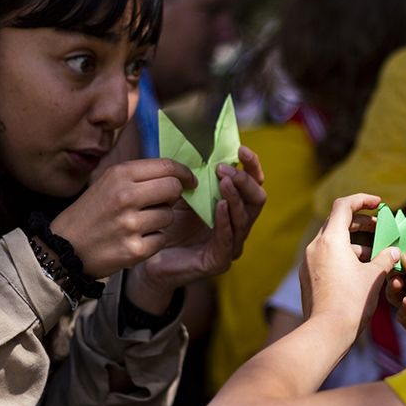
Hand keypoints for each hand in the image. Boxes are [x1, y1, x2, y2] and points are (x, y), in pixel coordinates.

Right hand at [50, 158, 193, 277]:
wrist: (64, 248)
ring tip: (139, 224)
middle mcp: (126, 196)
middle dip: (174, 196)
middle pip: (174, 189)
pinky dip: (153, 241)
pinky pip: (162, 239)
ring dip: (160, 220)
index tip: (190, 180)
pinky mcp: (135, 249)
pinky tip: (136, 239)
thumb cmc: (89, 214)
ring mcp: (131, 224)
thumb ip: (139, 176)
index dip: (184, 173)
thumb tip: (175, 173)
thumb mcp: (108, 183)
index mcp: (120, 175)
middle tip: (162, 202)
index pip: (167, 167)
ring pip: (169, 215)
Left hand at [127, 147, 266, 310]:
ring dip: (235, 198)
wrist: (148, 254)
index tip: (242, 149)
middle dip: (244, 181)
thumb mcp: (182, 193)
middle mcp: (238, 225)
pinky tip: (220, 207)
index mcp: (233, 206)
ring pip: (244, 219)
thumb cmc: (167, 223)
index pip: (253, 184)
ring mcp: (231, 244)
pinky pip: (229, 240)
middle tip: (225, 169)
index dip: (251, 166)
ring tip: (224, 182)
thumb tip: (197, 145)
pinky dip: (226, 222)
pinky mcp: (219, 261)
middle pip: (256, 200)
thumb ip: (193, 175)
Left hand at [300, 194, 401, 339]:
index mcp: (331, 240)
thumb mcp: (375, 276)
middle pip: (337, 222)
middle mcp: (315, 247)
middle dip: (362, 223)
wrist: (326, 332)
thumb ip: (386, 257)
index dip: (363, 200)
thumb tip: (394, 250)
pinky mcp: (308, 277)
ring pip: (333, 242)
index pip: (344, 206)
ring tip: (377, 253)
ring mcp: (309, 263)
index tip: (380, 204)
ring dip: (355, 242)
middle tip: (381, 227)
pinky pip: (327, 258)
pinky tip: (362, 270)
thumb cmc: (352, 302)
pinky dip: (344, 256)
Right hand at [386, 253, 405, 346]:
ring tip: (398, 285)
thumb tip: (405, 257)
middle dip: (394, 274)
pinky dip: (402, 308)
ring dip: (394, 290)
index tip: (391, 254)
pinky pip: (403, 316)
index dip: (401, 260)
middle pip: (401, 280)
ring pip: (398, 297)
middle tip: (392, 272)